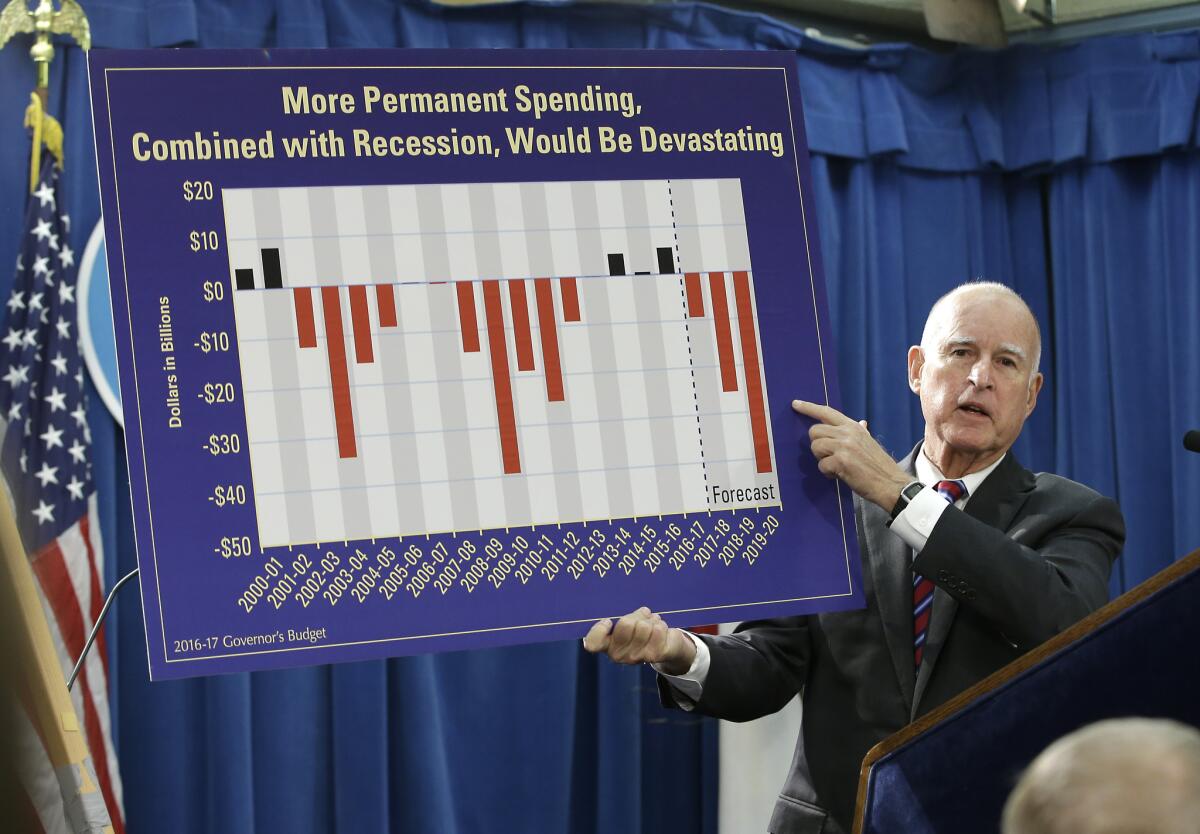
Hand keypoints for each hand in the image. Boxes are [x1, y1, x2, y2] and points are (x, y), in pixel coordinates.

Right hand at [582, 607, 695, 674]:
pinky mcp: (653, 656)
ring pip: (643, 626)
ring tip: (652, 623)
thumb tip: (627, 616)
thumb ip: (619, 618)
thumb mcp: (626, 621)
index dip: (599, 629)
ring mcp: (635, 658)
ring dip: (650, 620)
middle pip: (625, 624)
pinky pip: (657, 630)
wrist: (666, 645)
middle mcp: (617, 655)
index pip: (592, 643)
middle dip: (636, 615)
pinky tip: (659, 628)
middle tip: (642, 616)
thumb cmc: (640, 628)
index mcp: (605, 645)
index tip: (608, 621)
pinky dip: (661, 624)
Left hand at [792, 399, 910, 511]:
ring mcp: (844, 446)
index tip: (795, 404)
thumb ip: (860, 432)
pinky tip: (838, 475)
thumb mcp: (869, 442)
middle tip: (829, 455)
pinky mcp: (841, 461)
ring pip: (815, 447)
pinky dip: (827, 472)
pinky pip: (821, 465)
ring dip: (822, 459)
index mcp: (853, 427)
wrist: (890, 483)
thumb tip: (861, 422)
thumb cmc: (879, 465)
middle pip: (814, 431)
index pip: (826, 412)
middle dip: (817, 444)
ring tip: (836, 465)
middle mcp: (847, 433)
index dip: (809, 407)